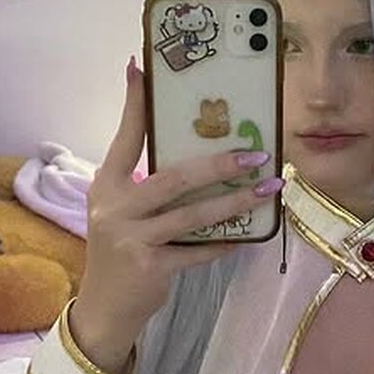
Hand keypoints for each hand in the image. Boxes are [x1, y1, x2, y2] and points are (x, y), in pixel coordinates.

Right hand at [70, 57, 282, 371]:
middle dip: (218, 163)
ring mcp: (131, 238)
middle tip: (256, 151)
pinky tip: (247, 234)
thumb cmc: (123, 249)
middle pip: (172, 177)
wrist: (105, 308)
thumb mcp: (123, 211)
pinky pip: (197, 250)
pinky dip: (224, 242)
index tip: (140, 66)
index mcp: (107, 185)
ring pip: (192, 214)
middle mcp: (115, 207)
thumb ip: (149, 184)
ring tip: (269, 187)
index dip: (134, 103)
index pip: (125, 137)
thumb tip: (200, 152)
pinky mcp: (151, 267)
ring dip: (235, 200)